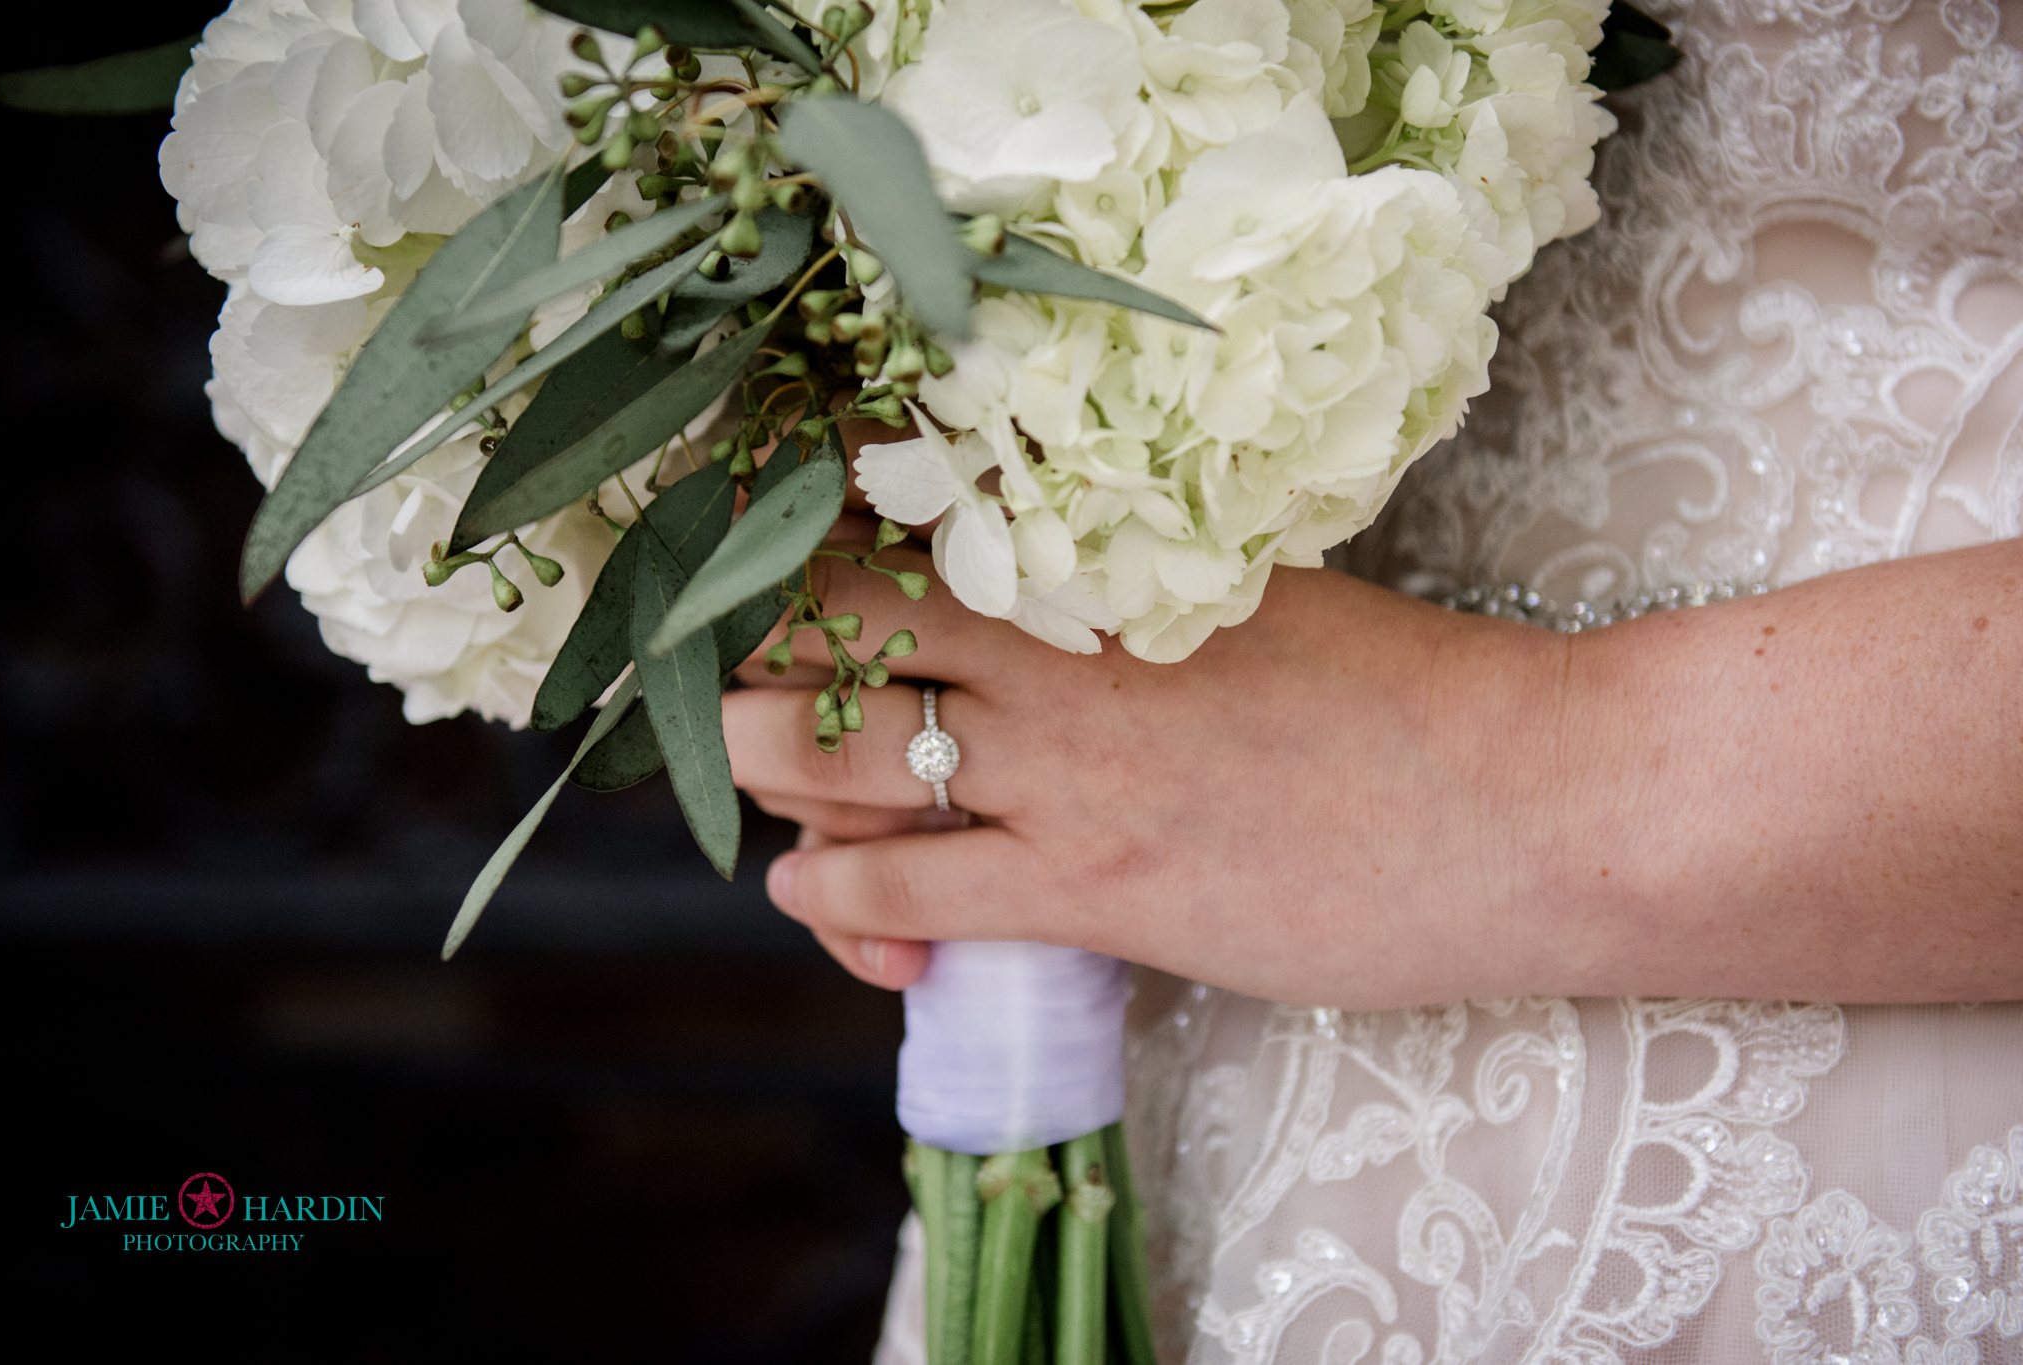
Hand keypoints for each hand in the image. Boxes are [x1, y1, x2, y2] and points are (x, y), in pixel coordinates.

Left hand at [726, 527, 2022, 1006]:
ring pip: (817, 753)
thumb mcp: (1252, 606)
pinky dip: (831, 901)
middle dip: (750, 661)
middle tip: (763, 699)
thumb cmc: (1415, 704)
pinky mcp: (1092, 885)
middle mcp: (1057, 641)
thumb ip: (1126, 604)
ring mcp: (1067, 764)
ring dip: (766, 780)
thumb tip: (1024, 624)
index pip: (883, 514)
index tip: (757, 566)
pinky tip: (828, 899)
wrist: (1540, 804)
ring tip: (791, 804)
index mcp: (1099, 554)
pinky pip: (893, 888)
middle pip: (813, 623)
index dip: (787, 540)